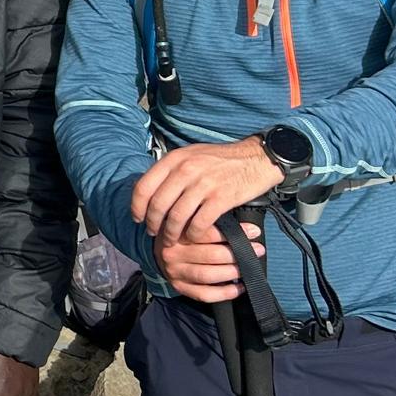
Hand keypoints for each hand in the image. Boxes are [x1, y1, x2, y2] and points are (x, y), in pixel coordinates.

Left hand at [130, 139, 280, 250]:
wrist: (258, 158)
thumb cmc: (222, 159)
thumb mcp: (192, 155)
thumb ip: (172, 170)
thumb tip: (151, 191)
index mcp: (175, 159)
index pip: (143, 186)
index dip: (137, 207)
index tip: (138, 219)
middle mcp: (185, 170)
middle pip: (158, 205)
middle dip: (153, 224)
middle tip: (154, 234)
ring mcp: (204, 184)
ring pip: (176, 217)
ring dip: (171, 233)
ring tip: (171, 240)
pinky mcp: (221, 198)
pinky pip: (199, 223)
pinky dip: (193, 234)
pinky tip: (193, 237)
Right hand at [155, 213, 265, 304]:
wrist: (157, 250)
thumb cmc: (181, 232)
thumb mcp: (188, 220)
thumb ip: (208, 219)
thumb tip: (242, 222)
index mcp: (176, 232)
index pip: (208, 232)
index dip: (234, 232)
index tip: (254, 231)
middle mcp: (172, 253)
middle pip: (210, 255)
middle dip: (238, 253)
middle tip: (258, 249)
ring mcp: (175, 272)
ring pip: (208, 275)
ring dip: (232, 272)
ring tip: (249, 267)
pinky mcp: (179, 287)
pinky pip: (204, 294)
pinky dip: (224, 293)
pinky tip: (239, 288)